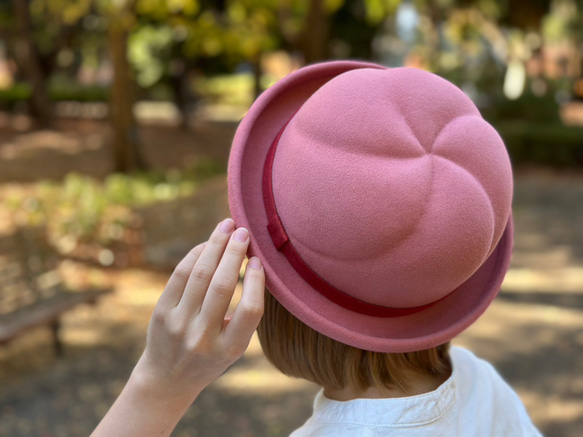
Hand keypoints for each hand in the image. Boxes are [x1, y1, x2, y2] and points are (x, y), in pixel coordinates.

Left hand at [131, 218, 264, 404]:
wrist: (168, 379)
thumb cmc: (211, 357)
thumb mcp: (234, 347)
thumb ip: (244, 314)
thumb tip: (252, 261)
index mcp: (229, 349)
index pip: (250, 309)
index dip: (256, 281)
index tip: (258, 260)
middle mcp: (203, 338)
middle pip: (222, 286)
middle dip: (234, 253)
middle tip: (244, 232)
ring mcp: (179, 325)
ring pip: (199, 275)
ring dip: (215, 245)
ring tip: (227, 227)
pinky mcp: (162, 313)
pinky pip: (181, 275)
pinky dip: (196, 254)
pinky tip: (208, 243)